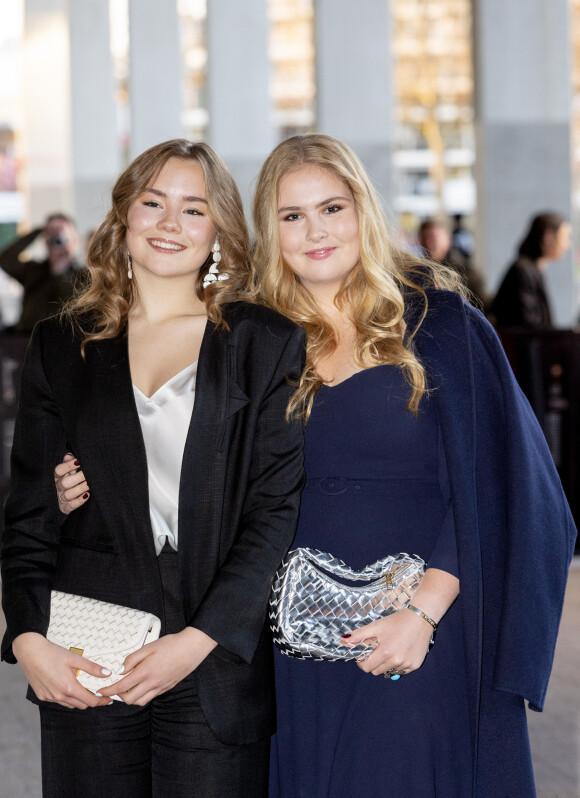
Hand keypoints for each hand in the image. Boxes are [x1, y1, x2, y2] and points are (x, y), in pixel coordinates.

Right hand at [12, 632, 113, 708]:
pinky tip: (68, 688)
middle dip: (91, 701)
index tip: (108, 700)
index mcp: (69, 687)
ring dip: (79, 700)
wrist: (30, 652)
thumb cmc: (52, 654)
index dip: (101, 701)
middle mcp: (59, 696)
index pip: (90, 701)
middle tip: (99, 694)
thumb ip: (92, 668)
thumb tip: (107, 674)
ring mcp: (49, 698)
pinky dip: (66, 698)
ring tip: (84, 690)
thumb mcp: (75, 659)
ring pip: (69, 705)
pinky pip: (58, 701)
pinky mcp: (42, 696)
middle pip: (81, 705)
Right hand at [54, 453, 88, 514]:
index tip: (79, 462)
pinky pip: (71, 506)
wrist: (73, 499)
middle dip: (78, 477)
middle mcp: (58, 487)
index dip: (67, 466)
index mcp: (58, 476)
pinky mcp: (65, 508)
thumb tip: (69, 455)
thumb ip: (71, 462)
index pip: (58, 470)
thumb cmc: (74, 480)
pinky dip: (79, 501)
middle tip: (89, 474)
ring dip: (80, 489)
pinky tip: (87, 495)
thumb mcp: (72, 470)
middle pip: (64, 482)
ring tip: (90, 484)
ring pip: (68, 494)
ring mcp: (61, 498)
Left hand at [99, 627, 216, 705]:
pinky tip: (141, 685)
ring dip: (130, 697)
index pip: (121, 687)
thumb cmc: (172, 644)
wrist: (192, 648)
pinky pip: (150, 697)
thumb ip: (132, 659)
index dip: (108, 691)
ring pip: (140, 701)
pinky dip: (142, 695)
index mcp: (145, 672)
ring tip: (127, 688)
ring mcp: (160, 687)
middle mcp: (152, 683)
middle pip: (129, 699)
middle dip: (118, 696)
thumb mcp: (149, 647)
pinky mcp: (166, 688)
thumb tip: (120, 670)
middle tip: (114, 687)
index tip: (101, 691)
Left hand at [341, 608, 432, 676]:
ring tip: (389, 649)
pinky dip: (398, 664)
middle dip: (373, 663)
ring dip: (386, 664)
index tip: (364, 656)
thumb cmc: (396, 621)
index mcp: (385, 652)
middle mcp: (397, 661)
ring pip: (389, 671)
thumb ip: (359, 635)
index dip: (362, 662)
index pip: (367, 667)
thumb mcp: (376, 626)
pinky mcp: (415, 665)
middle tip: (376, 651)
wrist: (420, 618)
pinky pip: (401, 671)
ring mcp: (407, 664)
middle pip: (377, 671)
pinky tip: (400, 651)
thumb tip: (342, 641)